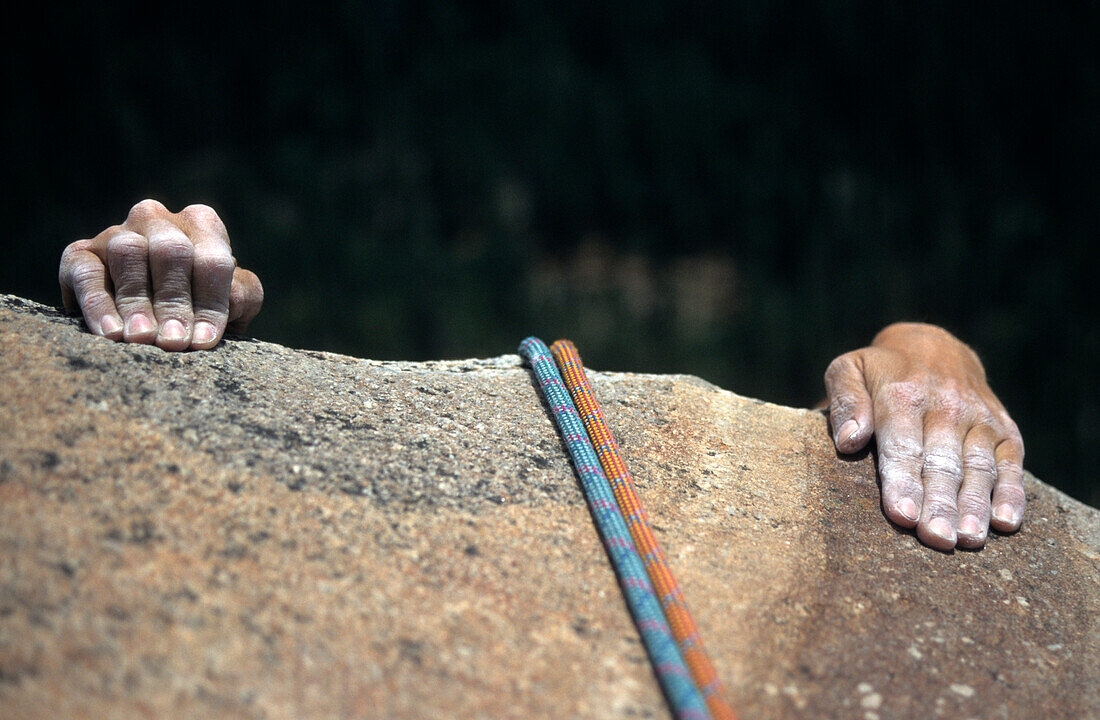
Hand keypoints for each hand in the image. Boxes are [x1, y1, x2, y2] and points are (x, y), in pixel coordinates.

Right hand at [59, 199, 262, 350]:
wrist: (151, 317)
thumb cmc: (203, 307)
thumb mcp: (233, 302)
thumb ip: (241, 296)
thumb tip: (231, 301)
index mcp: (202, 224)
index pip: (212, 260)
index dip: (210, 302)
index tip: (203, 340)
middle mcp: (158, 219)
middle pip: (171, 252)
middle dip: (174, 301)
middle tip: (173, 342)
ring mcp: (118, 233)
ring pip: (128, 253)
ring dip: (137, 300)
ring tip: (142, 338)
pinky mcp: (80, 254)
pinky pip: (86, 272)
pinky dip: (98, 303)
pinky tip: (111, 333)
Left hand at [824, 322, 1024, 549]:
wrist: (934, 348)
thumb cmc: (879, 372)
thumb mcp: (848, 369)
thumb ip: (844, 401)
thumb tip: (849, 441)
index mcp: (903, 397)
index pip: (903, 447)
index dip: (903, 482)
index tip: (902, 515)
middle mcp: (946, 407)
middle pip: (942, 464)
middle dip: (939, 504)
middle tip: (936, 539)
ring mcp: (979, 419)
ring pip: (978, 468)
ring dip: (975, 505)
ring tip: (969, 539)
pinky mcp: (1005, 430)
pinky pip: (1011, 463)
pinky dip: (1012, 493)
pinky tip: (1006, 522)